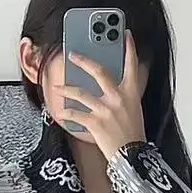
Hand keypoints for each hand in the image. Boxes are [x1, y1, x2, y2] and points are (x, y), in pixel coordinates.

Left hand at [65, 31, 145, 160]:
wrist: (132, 158)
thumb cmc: (133, 136)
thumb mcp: (134, 111)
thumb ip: (125, 96)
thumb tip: (114, 87)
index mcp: (131, 93)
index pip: (131, 64)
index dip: (129, 47)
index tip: (124, 33)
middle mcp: (118, 98)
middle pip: (99, 71)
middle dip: (84, 61)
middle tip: (72, 54)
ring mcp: (106, 110)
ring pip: (81, 93)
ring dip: (66, 90)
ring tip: (57, 88)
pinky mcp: (96, 124)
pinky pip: (76, 115)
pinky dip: (67, 114)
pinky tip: (60, 114)